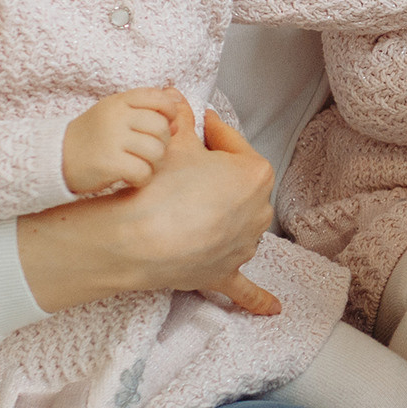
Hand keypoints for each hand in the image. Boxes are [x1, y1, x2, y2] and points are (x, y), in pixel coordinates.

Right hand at [20, 104, 279, 314]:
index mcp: (255, 173)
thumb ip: (184, 121)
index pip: (231, 143)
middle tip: (185, 165)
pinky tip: (274, 309)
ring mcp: (243, 244)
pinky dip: (257, 298)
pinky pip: (243, 287)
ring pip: (236, 222)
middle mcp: (258, 210)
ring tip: (189, 202)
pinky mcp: (223, 272)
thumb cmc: (157, 186)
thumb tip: (179, 99)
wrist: (132, 237)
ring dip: (220, 214)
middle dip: (214, 174)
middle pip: (235, 184)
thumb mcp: (173, 143)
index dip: (209, 132)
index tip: (195, 125)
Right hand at [61, 88, 179, 194]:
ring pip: (157, 151)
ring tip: (139, 165)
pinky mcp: (109, 163)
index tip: (162, 125)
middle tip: (145, 152)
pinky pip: (143, 172)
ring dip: (153, 164)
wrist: (55, 159)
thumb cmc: (92, 138)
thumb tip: (178, 116)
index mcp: (119, 101)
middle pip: (161, 128)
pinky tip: (131, 178)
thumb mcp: (115, 115)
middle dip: (161, 144)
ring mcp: (112, 139)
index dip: (169, 113)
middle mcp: (116, 117)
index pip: (159, 98)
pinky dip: (142, 179)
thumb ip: (145, 112)